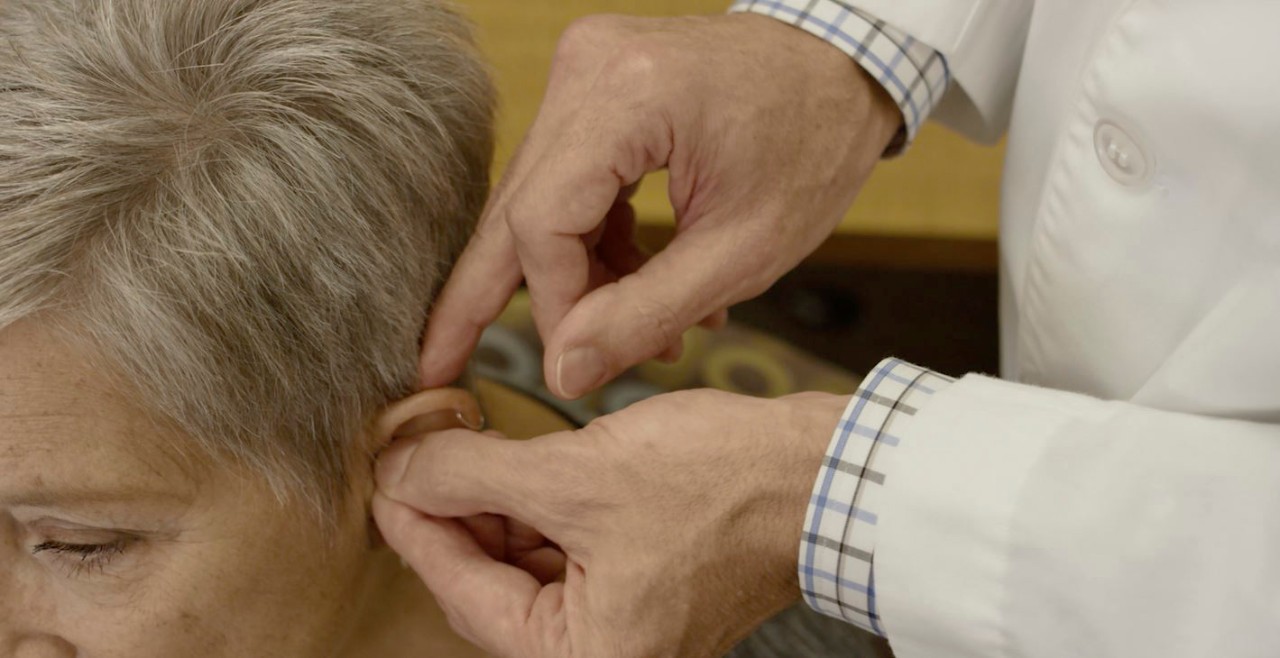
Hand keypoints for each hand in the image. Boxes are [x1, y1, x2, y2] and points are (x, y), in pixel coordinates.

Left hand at [373, 389, 848, 657]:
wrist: (822, 471)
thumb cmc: (722, 485)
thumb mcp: (577, 475)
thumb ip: (474, 475)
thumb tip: (399, 469)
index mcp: (588, 656)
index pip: (464, 592)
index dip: (413, 522)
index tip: (382, 468)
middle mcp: (605, 651)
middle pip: (490, 582)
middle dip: (453, 509)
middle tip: (418, 445)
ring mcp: (626, 619)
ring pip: (525, 561)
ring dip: (491, 502)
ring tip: (462, 441)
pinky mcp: (643, 581)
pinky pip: (566, 550)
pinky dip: (535, 505)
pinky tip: (514, 458)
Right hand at [419, 13, 901, 397]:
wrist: (844, 66)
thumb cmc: (814, 145)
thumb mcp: (743, 250)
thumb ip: (645, 313)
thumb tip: (562, 371)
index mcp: (625, 96)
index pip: (543, 223)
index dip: (554, 305)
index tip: (581, 363)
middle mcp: (585, 69)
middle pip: (517, 208)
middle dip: (488, 297)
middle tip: (436, 367)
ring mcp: (583, 70)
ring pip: (539, 201)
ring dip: (571, 277)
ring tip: (632, 336)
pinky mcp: (593, 86)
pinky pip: (567, 180)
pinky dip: (592, 240)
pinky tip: (637, 283)